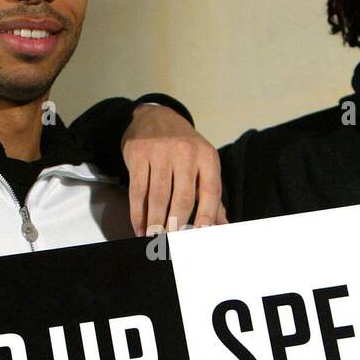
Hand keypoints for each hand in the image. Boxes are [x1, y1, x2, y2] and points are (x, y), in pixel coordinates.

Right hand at [122, 104, 225, 236]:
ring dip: (155, 221)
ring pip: (158, 195)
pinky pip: (138, 189)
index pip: (210, 191)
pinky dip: (137, 212)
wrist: (156, 116)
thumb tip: (222, 226)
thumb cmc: (184, 147)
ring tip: (154, 238)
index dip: (207, 216)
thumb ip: (211, 196)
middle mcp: (186, 152)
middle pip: (182, 197)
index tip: (200, 235)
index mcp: (207, 157)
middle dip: (176, 224)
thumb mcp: (202, 164)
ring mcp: (160, 151)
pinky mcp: (139, 153)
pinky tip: (139, 226)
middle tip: (171, 242)